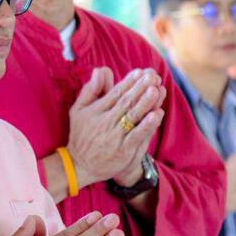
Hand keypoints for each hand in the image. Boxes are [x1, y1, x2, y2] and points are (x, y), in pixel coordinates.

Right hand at [67, 67, 165, 188]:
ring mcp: (114, 136)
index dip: (129, 82)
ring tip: (156, 89)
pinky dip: (147, 125)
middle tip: (153, 75)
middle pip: (126, 102)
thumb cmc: (81, 134)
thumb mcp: (78, 109)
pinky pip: (136, 136)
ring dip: (145, 103)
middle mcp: (105, 122)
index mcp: (96, 110)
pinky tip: (157, 115)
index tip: (141, 71)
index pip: (115, 93)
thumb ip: (91, 89)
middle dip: (140, 88)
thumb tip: (100, 70)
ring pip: (132, 117)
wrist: (79, 165)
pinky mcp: (122, 151)